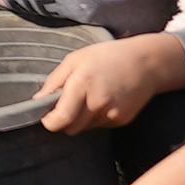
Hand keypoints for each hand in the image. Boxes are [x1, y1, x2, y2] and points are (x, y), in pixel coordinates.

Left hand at [35, 33, 184, 133]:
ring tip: (88, 97)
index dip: (49, 122)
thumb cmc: (107, 56)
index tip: (45, 117)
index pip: (61, 118)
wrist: (147, 63)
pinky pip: (99, 126)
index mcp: (82, 83)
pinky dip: (95, 117)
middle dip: (63, 121)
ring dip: (80, 119)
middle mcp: (97, 101)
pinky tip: (103, 100)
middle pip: (70, 128)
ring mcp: (111, 113)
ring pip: (84, 128)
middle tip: (65, 105)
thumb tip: (37, 101)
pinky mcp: (121, 120)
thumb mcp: (75, 59)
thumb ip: (54, 81)